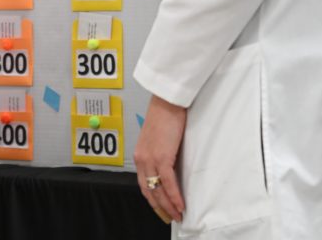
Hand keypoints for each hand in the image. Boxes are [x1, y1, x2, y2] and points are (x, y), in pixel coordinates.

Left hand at [133, 94, 186, 223]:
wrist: (166, 103)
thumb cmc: (165, 118)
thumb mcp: (158, 141)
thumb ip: (159, 155)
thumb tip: (169, 170)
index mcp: (139, 156)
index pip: (143, 184)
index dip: (152, 199)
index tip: (161, 209)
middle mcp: (141, 159)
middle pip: (149, 190)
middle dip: (161, 207)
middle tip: (171, 217)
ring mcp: (150, 159)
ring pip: (158, 190)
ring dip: (169, 205)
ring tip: (178, 215)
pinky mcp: (162, 157)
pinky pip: (168, 182)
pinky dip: (175, 196)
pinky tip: (181, 205)